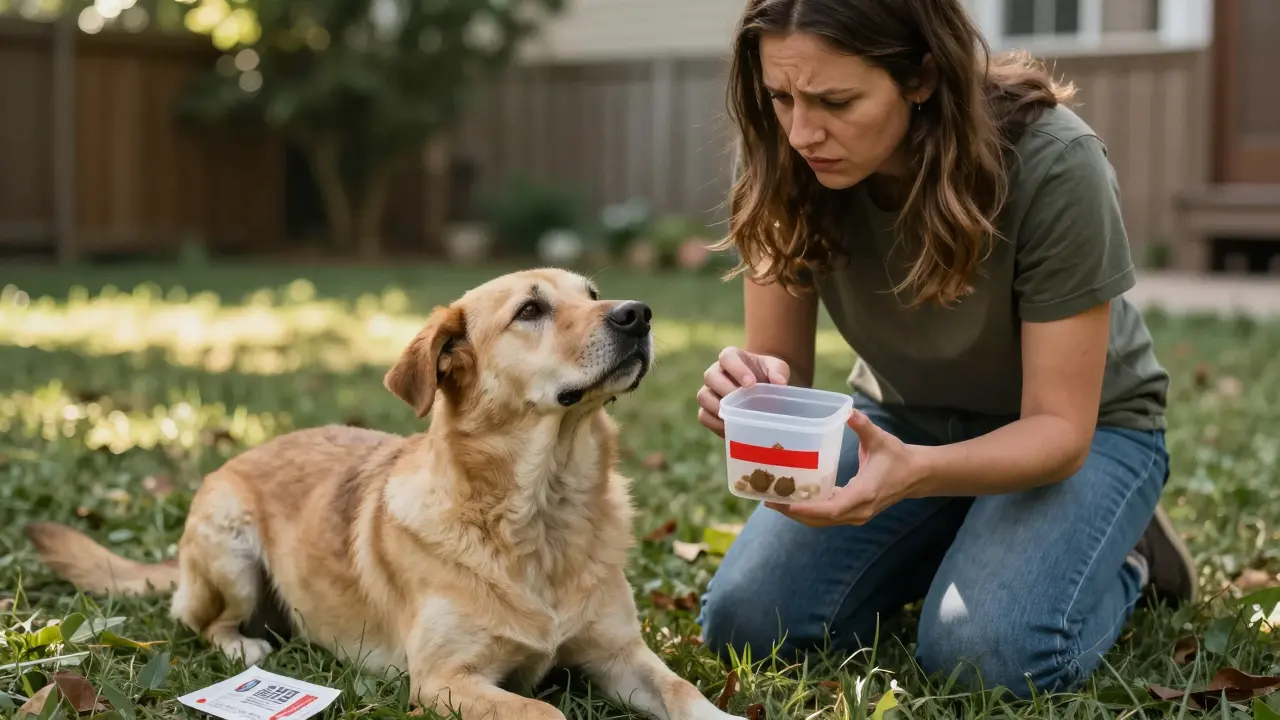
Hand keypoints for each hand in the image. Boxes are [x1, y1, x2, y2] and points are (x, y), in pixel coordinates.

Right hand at [697, 347, 790, 437]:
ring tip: (736, 415)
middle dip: (726, 389)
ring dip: (718, 407)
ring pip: (703, 396)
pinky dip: (715, 423)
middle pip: (710, 376)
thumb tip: (779, 383)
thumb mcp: (776, 368)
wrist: (762, 390)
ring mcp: (709, 391)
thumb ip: (778, 371)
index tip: (751, 384)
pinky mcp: (707, 409)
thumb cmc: (767, 374)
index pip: (727, 357)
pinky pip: (704, 416)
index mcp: (731, 357)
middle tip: (743, 401)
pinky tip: (731, 427)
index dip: (737, 370)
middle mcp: (716, 372)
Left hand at [767, 408, 924, 526]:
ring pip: (823, 522)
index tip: (787, 505)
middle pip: (821, 520)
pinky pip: (829, 517)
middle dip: (794, 513)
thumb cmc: (897, 456)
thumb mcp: (880, 438)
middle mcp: (858, 510)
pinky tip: (796, 499)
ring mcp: (857, 515)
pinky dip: (811, 511)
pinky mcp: (855, 513)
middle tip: (769, 501)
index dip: (808, 510)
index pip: (831, 510)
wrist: (917, 475)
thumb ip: (862, 425)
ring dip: (800, 515)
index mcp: (863, 494)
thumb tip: (848, 410)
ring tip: (777, 501)